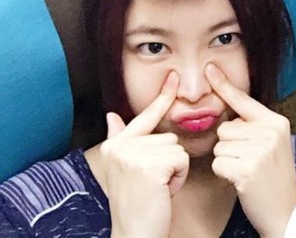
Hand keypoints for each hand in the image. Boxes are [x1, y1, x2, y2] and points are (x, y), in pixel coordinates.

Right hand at [101, 72, 188, 237]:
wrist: (135, 233)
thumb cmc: (137, 202)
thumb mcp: (125, 169)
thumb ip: (120, 139)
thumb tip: (111, 115)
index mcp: (115, 144)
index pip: (144, 116)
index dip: (162, 96)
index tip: (174, 76)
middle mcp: (120, 146)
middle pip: (168, 136)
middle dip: (169, 161)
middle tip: (154, 183)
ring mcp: (134, 155)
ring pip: (176, 148)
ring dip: (174, 169)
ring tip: (158, 187)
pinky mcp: (150, 166)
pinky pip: (181, 160)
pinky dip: (179, 177)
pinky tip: (164, 191)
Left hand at [206, 64, 295, 237]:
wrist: (286, 212)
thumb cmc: (273, 180)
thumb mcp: (272, 145)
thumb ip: (254, 127)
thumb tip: (230, 117)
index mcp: (276, 122)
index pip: (244, 100)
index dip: (224, 85)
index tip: (209, 68)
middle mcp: (270, 131)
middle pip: (225, 128)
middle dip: (229, 146)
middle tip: (249, 162)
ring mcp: (260, 149)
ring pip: (219, 146)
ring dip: (226, 161)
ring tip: (247, 171)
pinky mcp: (247, 168)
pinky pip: (218, 162)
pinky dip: (224, 174)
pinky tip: (242, 181)